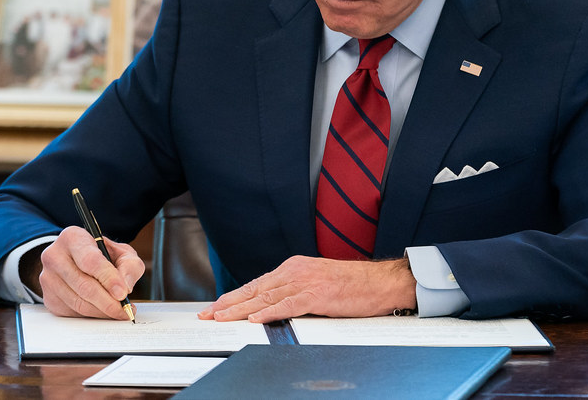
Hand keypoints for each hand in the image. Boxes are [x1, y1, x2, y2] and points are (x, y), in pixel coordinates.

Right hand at [37, 225, 144, 319]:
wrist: (75, 261)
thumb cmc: (101, 255)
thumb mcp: (121, 252)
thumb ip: (129, 265)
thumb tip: (126, 287)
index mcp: (72, 237)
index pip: (90, 261)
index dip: (108, 278)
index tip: (123, 293)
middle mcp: (55, 256)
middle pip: (84, 285)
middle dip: (108, 301)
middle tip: (125, 309)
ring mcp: (49, 278)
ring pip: (79, 303)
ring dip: (102, 311)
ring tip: (119, 311)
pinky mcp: (49, 298)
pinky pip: (73, 313)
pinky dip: (92, 315)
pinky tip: (103, 310)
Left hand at [198, 256, 416, 322]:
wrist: (379, 282)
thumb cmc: (351, 285)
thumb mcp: (316, 282)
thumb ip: (294, 291)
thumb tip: (271, 307)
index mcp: (293, 268)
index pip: (257, 284)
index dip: (234, 296)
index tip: (216, 306)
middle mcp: (295, 271)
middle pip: (255, 290)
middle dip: (229, 303)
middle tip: (208, 314)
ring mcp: (305, 282)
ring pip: (265, 298)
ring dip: (241, 310)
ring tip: (222, 317)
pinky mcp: (317, 295)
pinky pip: (288, 305)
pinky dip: (269, 313)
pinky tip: (255, 319)